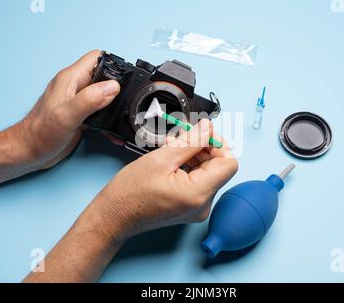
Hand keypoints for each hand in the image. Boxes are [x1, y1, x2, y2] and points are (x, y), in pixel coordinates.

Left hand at [13, 50, 119, 169]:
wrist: (28, 153)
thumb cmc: (40, 134)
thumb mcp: (67, 115)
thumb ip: (90, 99)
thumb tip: (113, 87)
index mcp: (70, 79)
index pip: (97, 58)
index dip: (114, 64)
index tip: (127, 79)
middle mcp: (75, 87)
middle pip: (104, 76)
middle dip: (119, 86)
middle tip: (130, 100)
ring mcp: (78, 102)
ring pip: (104, 95)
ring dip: (116, 105)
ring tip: (125, 116)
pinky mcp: (80, 116)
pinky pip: (100, 113)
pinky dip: (110, 121)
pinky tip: (114, 132)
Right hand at [94, 119, 238, 240]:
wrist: (114, 216)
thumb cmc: (130, 193)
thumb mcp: (162, 158)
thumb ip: (190, 141)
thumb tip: (208, 127)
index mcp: (198, 193)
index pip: (229, 163)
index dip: (218, 144)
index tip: (202, 133)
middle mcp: (203, 205)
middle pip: (218, 167)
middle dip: (203, 147)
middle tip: (183, 135)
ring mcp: (197, 208)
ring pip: (208, 172)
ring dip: (194, 155)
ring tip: (173, 146)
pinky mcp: (190, 207)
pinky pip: (198, 181)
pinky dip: (189, 166)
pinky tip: (173, 158)